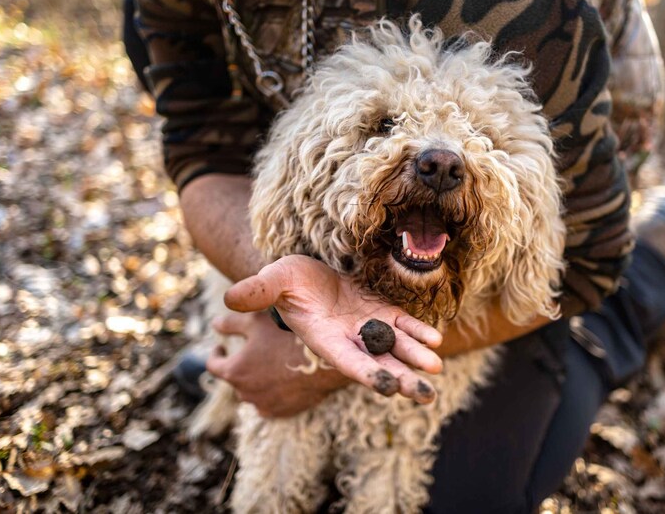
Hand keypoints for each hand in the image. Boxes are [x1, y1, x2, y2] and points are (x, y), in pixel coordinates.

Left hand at [206, 312, 347, 416]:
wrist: (323, 361)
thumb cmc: (288, 337)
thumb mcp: (256, 322)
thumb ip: (231, 323)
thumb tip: (214, 324)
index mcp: (234, 371)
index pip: (213, 365)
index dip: (215, 354)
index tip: (221, 347)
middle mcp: (244, 392)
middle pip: (234, 379)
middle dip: (239, 365)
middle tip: (253, 352)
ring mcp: (263, 405)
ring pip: (252, 392)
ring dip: (255, 380)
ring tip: (269, 365)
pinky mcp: (282, 412)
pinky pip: (269, 404)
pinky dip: (271, 393)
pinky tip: (281, 381)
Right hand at [223, 255, 443, 403]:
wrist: (308, 270)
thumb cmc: (288, 278)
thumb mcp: (274, 279)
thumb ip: (258, 290)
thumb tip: (229, 296)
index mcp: (325, 338)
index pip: (347, 361)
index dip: (366, 373)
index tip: (386, 388)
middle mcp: (350, 339)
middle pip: (379, 364)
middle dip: (402, 379)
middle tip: (426, 395)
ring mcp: (368, 326)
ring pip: (396, 347)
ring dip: (416, 358)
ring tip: (436, 368)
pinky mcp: (382, 311)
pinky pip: (403, 324)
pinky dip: (419, 332)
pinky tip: (435, 339)